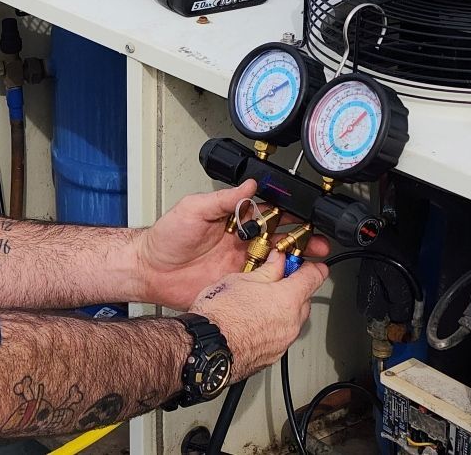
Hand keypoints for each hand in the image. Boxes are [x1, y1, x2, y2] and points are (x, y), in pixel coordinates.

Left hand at [132, 181, 327, 310]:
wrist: (150, 271)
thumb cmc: (165, 238)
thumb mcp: (194, 209)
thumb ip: (223, 199)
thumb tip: (249, 184)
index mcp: (233, 220)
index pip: (268, 214)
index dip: (289, 215)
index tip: (306, 217)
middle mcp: (240, 241)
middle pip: (279, 239)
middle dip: (302, 240)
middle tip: (320, 243)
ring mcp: (239, 264)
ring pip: (275, 262)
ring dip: (296, 262)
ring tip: (314, 262)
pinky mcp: (236, 285)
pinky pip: (262, 284)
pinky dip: (278, 283)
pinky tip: (289, 281)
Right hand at [188, 251, 327, 378]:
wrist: (205, 348)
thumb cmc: (219, 315)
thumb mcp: (240, 280)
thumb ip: (266, 271)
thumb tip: (277, 261)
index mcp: (287, 298)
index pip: (315, 277)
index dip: (312, 267)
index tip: (308, 264)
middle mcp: (291, 322)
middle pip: (305, 300)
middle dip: (293, 289)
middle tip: (274, 281)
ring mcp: (283, 342)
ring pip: (292, 320)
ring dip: (282, 310)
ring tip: (256, 304)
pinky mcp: (273, 356)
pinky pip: (280, 336)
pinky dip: (272, 328)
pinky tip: (251, 322)